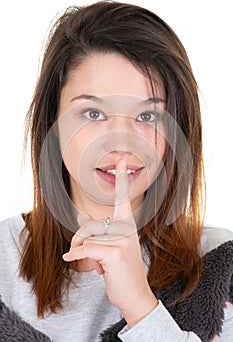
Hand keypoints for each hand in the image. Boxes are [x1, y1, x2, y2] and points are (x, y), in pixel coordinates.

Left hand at [63, 159, 157, 326]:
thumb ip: (97, 231)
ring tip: (94, 264)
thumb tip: (80, 216)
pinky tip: (69, 259)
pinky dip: (75, 255)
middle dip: (79, 240)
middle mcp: (126, 230)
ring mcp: (122, 241)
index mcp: (127, 226)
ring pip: (86, 238)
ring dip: (81, 252)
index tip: (121, 161)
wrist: (135, 295)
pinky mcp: (115, 254)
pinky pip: (86, 249)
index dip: (122, 180)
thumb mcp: (110, 248)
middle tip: (80, 252)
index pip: (123, 199)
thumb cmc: (122, 270)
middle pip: (90, 225)